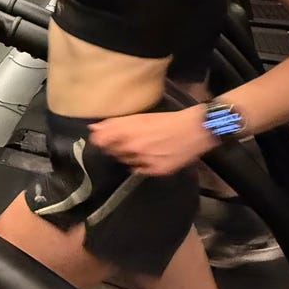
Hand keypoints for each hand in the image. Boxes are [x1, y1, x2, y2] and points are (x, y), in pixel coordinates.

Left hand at [89, 107, 214, 175]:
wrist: (194, 130)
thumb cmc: (167, 120)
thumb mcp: (140, 117)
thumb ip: (115, 123)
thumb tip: (93, 128)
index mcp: (129, 131)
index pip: (101, 141)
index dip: (100, 140)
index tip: (100, 139)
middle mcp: (135, 147)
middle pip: (112, 152)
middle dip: (115, 147)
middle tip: (126, 141)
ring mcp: (146, 160)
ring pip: (125, 161)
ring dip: (128, 155)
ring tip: (141, 147)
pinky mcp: (157, 170)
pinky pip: (139, 170)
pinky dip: (140, 164)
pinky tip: (148, 157)